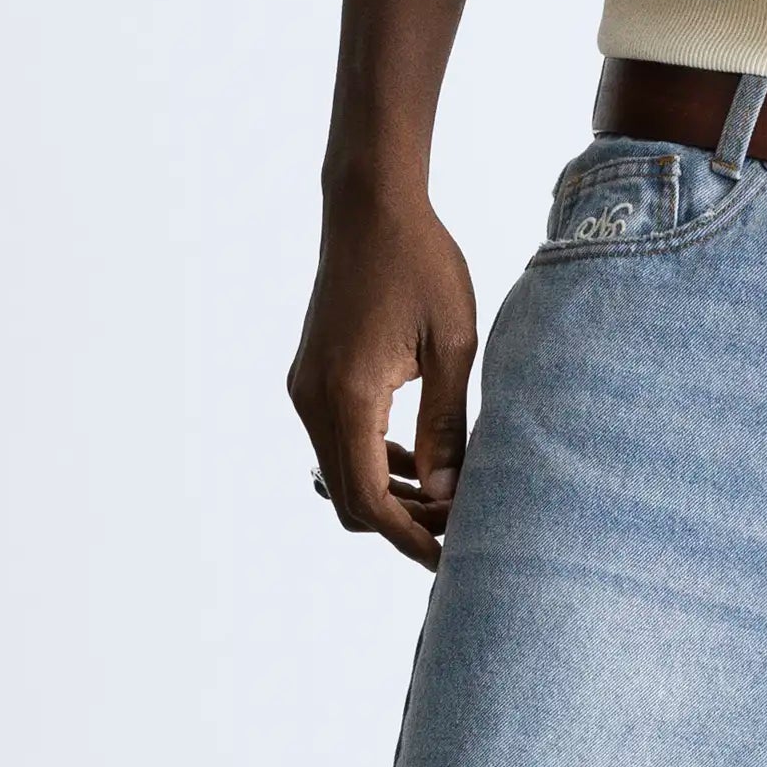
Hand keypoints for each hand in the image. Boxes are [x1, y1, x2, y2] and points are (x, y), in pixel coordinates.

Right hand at [290, 180, 479, 567]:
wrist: (370, 208)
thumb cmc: (421, 265)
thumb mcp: (453, 345)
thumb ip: (447, 425)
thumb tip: (449, 496)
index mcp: (349, 397)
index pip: (370, 500)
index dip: (410, 538)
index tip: (451, 558)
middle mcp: (314, 400)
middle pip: (350, 499)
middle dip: (402, 523)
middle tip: (460, 524)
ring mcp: (306, 389)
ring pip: (341, 474)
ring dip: (388, 494)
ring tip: (447, 494)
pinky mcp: (310, 378)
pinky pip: (336, 442)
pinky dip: (373, 462)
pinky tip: (417, 458)